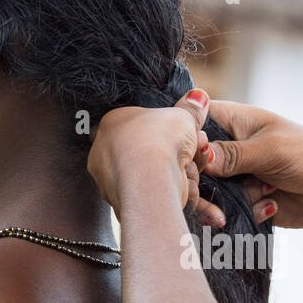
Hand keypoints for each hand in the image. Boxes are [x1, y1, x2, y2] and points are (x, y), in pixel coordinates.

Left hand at [87, 90, 225, 226]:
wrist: (150, 179)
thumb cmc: (158, 140)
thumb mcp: (183, 116)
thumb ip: (191, 109)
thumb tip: (198, 97)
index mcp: (112, 123)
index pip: (144, 126)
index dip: (173, 132)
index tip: (188, 135)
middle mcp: (104, 152)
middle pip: (152, 154)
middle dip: (178, 156)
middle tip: (195, 152)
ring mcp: (110, 180)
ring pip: (156, 177)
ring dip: (179, 174)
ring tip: (187, 171)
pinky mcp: (123, 204)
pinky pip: (154, 196)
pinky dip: (172, 194)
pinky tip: (180, 189)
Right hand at [200, 100, 302, 228]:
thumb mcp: (271, 149)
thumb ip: (233, 154)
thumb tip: (199, 155)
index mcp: (230, 121)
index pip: (190, 125)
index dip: (185, 143)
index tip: (193, 162)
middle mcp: (225, 148)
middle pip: (192, 164)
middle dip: (203, 183)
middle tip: (221, 193)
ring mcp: (232, 176)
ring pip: (206, 192)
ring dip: (226, 201)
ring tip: (259, 196)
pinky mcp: (240, 201)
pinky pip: (226, 212)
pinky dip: (244, 212)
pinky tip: (269, 206)